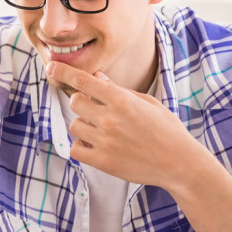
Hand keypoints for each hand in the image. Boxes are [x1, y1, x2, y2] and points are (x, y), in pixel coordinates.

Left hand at [45, 61, 214, 191]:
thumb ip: (117, 90)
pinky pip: (75, 149)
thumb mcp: (146, 102)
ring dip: (84, 126)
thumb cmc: (166, 129)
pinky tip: (97, 145)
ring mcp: (105, 141)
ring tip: (104, 132)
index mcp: (122, 100)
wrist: (180, 163)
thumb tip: (96, 76)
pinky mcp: (103, 162)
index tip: (51, 68)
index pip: (84, 81)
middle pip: (75, 103)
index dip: (64, 73)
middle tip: (97, 110)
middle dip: (82, 103)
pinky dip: (82, 146)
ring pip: (75, 126)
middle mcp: (110, 119)